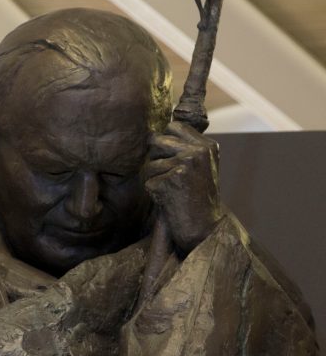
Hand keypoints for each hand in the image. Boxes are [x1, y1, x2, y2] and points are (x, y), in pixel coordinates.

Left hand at [144, 121, 221, 254]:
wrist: (206, 228)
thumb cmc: (198, 196)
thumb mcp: (200, 164)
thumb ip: (184, 145)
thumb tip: (154, 130)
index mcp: (207, 145)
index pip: (173, 126)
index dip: (166, 141)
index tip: (173, 159)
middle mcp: (198, 151)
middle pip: (156, 141)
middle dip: (157, 159)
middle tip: (172, 177)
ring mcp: (185, 165)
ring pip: (150, 163)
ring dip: (155, 179)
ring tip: (173, 191)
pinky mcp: (171, 180)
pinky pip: (148, 181)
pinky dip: (155, 193)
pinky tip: (172, 201)